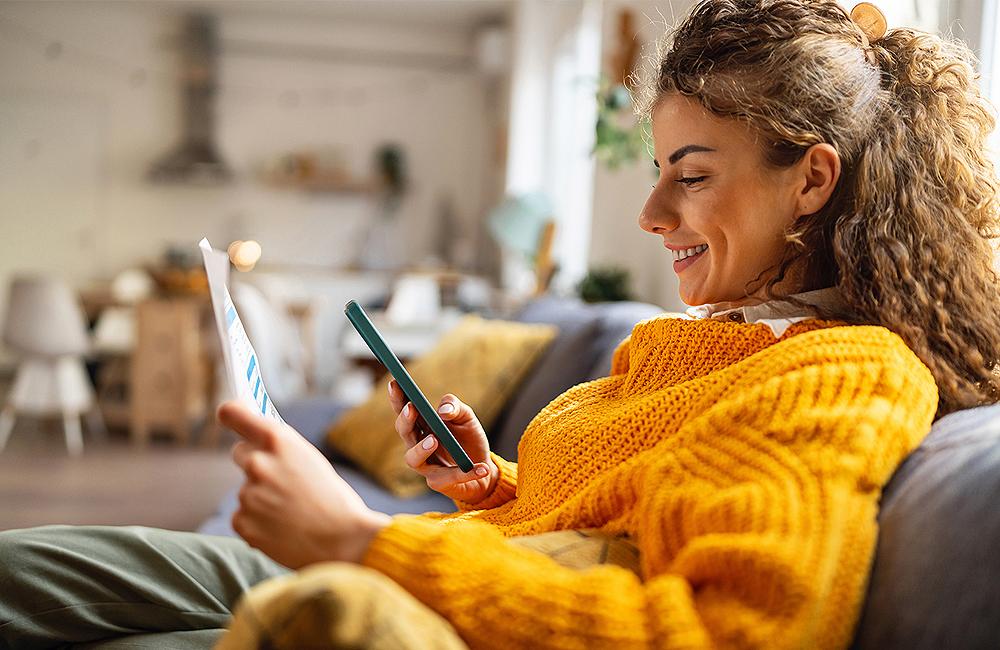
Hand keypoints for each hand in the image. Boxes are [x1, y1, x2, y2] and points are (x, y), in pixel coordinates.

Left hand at [219, 401, 390, 568]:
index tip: (228, 416)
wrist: (343, 541)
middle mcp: (258, 463)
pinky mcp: (242, 522)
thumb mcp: (310, 460)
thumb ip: (281, 449)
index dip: (230, 414)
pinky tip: (282, 529)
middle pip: (239, 453)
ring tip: (291, 512)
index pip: (233, 413)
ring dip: (260, 498)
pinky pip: (243, 516)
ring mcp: (247, 494)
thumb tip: (257, 442)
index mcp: (278, 440)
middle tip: (279, 480)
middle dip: (254, 463)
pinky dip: (258, 523)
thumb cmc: (333, 499)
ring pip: (246, 490)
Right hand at [387, 379, 498, 504]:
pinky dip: (466, 472)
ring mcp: (426, 465)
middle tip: (411, 408)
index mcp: (422, 425)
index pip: (404, 409)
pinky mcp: (439, 482)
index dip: (397, 397)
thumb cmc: (469, 440)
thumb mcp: (467, 418)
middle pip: (404, 432)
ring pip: (412, 459)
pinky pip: (448, 477)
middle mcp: (417, 445)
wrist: (485, 470)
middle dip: (405, 420)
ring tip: (433, 439)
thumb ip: (455, 408)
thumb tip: (443, 411)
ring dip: (421, 448)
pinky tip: (481, 468)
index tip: (395, 382)